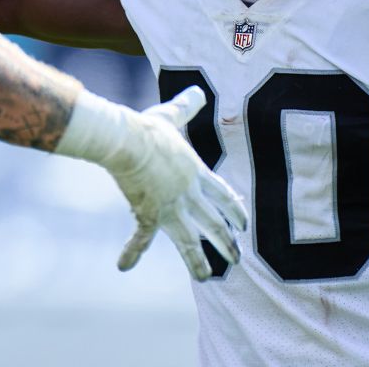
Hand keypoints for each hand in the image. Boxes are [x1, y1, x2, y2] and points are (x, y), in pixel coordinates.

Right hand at [109, 86, 247, 280]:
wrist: (128, 141)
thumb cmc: (148, 128)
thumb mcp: (171, 116)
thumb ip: (187, 107)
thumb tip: (198, 90)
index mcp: (197, 174)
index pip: (225, 197)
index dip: (235, 212)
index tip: (244, 226)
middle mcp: (190, 195)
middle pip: (214, 224)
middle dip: (227, 243)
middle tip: (237, 258)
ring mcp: (171, 208)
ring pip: (190, 241)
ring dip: (199, 262)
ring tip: (207, 278)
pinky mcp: (149, 215)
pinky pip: (141, 238)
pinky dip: (132, 252)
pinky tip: (123, 266)